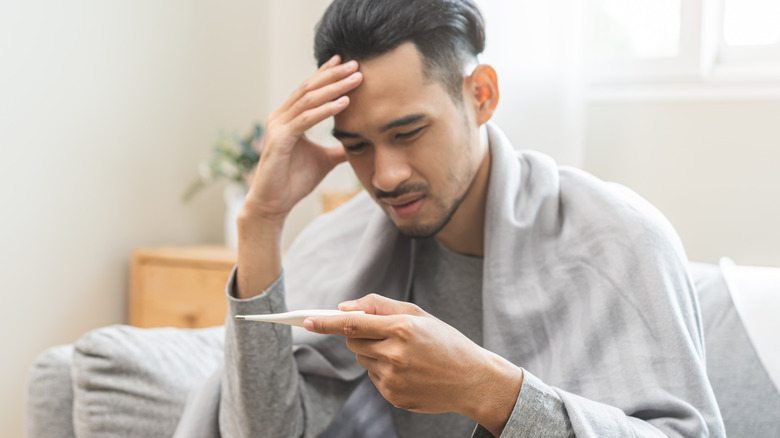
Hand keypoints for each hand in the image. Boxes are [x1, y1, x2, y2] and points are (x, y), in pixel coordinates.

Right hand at [234, 56, 362, 298]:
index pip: (310, 90)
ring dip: (334, 88)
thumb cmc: (294, 182)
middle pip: (310, 88)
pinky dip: (325, 110)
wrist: (273, 205)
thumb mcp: (324, 160)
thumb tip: (360, 143)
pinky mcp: (279, 140)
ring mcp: (278, 127)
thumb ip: (339, 149)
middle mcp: (280, 117)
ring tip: (356, 78)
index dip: (327, 74)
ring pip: (308, 100)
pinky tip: (344, 102)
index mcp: (288, 118)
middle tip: (356, 63)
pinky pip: (305, 120)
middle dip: (334, 75)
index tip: (346, 62)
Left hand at [304, 294, 523, 435]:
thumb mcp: (418, 315)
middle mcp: (395, 354)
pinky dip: (383, 371)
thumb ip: (379, 306)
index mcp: (402, 328)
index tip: (306, 320)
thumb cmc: (444, 341)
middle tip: (382, 333)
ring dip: (373, 353)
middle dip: (358, 334)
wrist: (472, 380)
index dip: (326, 322)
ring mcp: (394, 378)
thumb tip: (344, 307)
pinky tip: (408, 370)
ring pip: (362, 360)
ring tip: (404, 354)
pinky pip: (373, 377)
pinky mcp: (393, 396)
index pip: (353, 323)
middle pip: (353, 341)